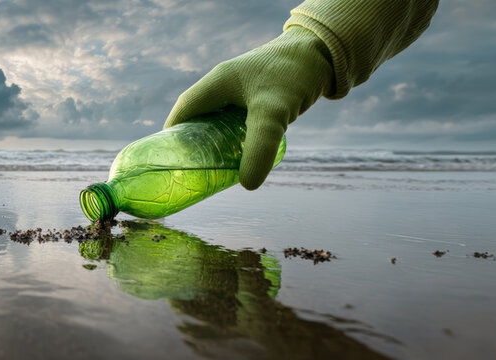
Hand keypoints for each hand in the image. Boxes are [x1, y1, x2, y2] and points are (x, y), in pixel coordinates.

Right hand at [164, 26, 332, 189]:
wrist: (326, 52)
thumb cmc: (295, 75)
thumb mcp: (273, 114)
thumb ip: (259, 148)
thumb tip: (247, 185)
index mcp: (217, 83)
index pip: (183, 112)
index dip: (172, 138)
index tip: (169, 162)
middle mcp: (224, 85)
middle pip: (197, 118)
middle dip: (192, 144)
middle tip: (193, 172)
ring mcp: (240, 90)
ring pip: (216, 121)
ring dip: (213, 142)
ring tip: (215, 168)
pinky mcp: (256, 96)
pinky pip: (234, 121)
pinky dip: (231, 138)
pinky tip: (240, 154)